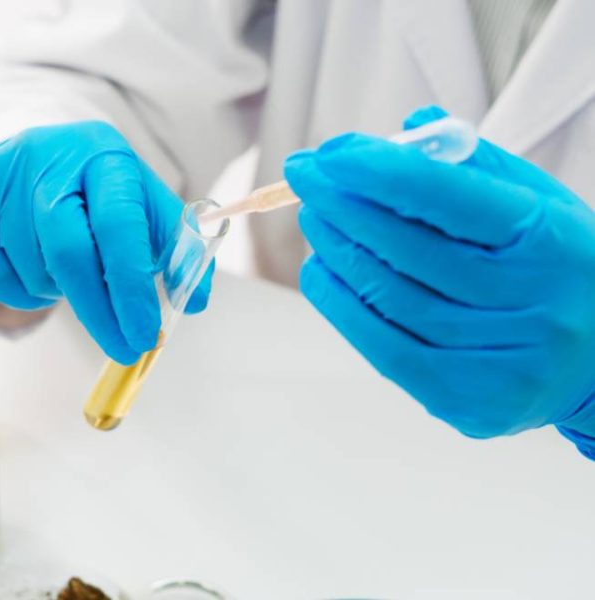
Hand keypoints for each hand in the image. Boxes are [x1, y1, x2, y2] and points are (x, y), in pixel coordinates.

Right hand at [0, 121, 211, 364]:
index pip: (119, 226)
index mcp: (102, 156)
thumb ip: (174, 247)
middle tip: (123, 348)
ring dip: (60, 294)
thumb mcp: (142, 202)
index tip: (145, 334)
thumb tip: (193, 301)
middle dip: (100, 312)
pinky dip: (23, 292)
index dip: (131, 287)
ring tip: (71, 274)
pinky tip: (35, 267)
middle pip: (69, 254)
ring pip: (33, 272)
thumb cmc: (96, 189)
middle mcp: (46, 161)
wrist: (32, 155)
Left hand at [285, 106, 594, 453]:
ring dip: (337, 253)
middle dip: (343, 207)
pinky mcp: (469, 402)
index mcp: (549, 242)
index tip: (327, 155)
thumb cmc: (558, 270)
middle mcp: (532, 306)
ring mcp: (500, 362)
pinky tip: (321, 272)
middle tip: (305, 177)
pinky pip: (385, 348)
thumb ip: (475, 167)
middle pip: (409, 251)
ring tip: (314, 219)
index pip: (451, 200)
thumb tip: (408, 128)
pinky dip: (341, 306)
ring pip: (391, 300)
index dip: (380, 174)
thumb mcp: (538, 207)